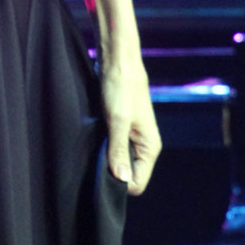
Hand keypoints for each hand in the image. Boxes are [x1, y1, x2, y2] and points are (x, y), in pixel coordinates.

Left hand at [101, 55, 161, 196]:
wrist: (118, 61)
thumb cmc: (121, 87)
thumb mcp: (118, 120)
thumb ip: (118, 150)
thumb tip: (121, 180)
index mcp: (150, 147)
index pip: (137, 183)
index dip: (119, 182)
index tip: (102, 170)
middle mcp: (143, 146)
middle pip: (127, 175)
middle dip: (111, 170)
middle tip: (95, 157)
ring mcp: (132, 138)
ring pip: (119, 162)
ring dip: (106, 158)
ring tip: (95, 145)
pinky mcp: (121, 129)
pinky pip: (113, 148)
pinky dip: (103, 147)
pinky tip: (95, 137)